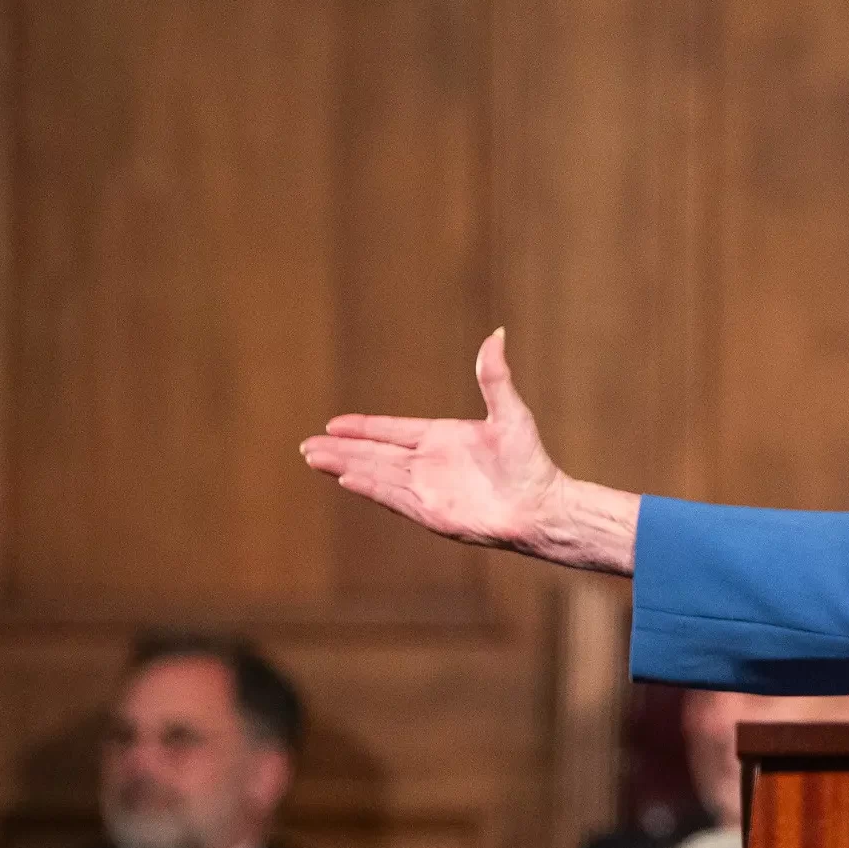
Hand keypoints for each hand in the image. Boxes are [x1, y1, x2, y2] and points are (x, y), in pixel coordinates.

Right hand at [303, 329, 568, 553]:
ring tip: (313, 458)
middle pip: (375, 454)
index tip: (333, 424)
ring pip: (376, 474)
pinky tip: (345, 478)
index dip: (363, 428)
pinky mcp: (431, 513)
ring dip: (345, 466)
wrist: (543, 507)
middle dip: (341, 449)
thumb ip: (494, 376)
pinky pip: (393, 497)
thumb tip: (497, 334)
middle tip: (306, 445)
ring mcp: (428, 490)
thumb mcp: (510, 413)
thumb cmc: (531, 462)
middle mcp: (429, 465)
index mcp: (442, 439)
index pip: (392, 431)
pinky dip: (370, 487)